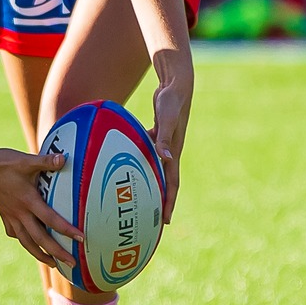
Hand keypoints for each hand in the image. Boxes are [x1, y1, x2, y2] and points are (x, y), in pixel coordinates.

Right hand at [0, 146, 80, 269]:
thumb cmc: (3, 162)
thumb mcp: (25, 160)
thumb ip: (46, 161)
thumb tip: (65, 157)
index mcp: (28, 200)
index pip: (51, 219)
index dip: (66, 230)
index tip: (81, 238)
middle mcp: (20, 213)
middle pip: (40, 239)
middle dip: (57, 253)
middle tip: (72, 263)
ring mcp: (11, 216)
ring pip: (26, 242)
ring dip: (40, 255)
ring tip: (53, 264)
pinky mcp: (4, 216)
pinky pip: (16, 234)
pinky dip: (24, 241)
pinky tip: (29, 243)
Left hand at [148, 77, 190, 223]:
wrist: (177, 84)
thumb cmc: (172, 101)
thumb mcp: (167, 119)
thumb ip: (164, 138)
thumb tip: (165, 157)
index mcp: (174, 152)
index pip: (172, 184)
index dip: (169, 202)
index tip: (166, 220)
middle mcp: (170, 151)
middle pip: (165, 181)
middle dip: (161, 200)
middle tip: (152, 218)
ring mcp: (165, 143)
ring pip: (157, 169)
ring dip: (152, 183)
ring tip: (140, 196)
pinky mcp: (158, 134)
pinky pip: (149, 153)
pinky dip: (142, 161)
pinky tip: (128, 164)